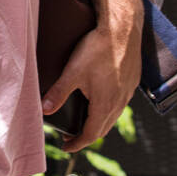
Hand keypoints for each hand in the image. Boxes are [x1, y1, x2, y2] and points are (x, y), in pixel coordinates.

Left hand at [41, 12, 141, 152]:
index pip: (91, 134)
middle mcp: (119, 102)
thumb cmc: (98, 49)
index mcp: (105, 104)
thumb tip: (44, 110)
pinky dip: (108, 110)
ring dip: (98, 123)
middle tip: (71, 135)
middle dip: (86, 135)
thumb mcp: (73, 71)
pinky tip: (101, 100)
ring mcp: (127, 92)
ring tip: (84, 120)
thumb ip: (58, 92)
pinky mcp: (132, 82)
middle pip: (103, 128)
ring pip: (113, 116)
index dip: (77, 143)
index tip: (66, 146)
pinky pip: (120, 103)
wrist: (122, 29)